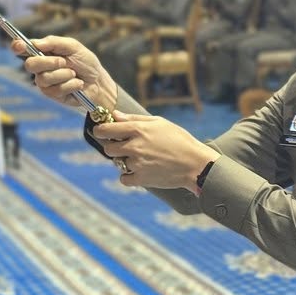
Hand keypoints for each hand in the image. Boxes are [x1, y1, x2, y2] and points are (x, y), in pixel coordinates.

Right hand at [16, 35, 119, 111]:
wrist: (98, 81)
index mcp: (43, 52)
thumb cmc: (86, 62)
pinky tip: (77, 84)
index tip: (19, 45)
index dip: (17, 46)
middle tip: (64, 61)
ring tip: (75, 74)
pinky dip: (70, 84)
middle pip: (30, 64)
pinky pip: (55, 89)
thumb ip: (54, 42)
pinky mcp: (52, 94)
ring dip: (64, 74)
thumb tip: (35, 42)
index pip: (23, 48)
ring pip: (44, 78)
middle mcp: (40, 67)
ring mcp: (45, 82)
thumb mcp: (73, 46)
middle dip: (48, 62)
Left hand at [89, 114, 218, 190]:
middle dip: (112, 147)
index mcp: (138, 129)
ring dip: (124, 161)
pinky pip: (124, 178)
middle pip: (108, 148)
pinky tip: (140, 170)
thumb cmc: (179, 139)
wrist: (195, 163)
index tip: (101, 131)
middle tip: (123, 147)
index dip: (100, 130)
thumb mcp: (159, 122)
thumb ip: (134, 118)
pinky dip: (129, 176)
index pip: (106, 130)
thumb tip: (115, 115)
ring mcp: (137, 163)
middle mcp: (135, 146)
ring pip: (117, 163)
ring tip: (141, 158)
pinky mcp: (142, 179)